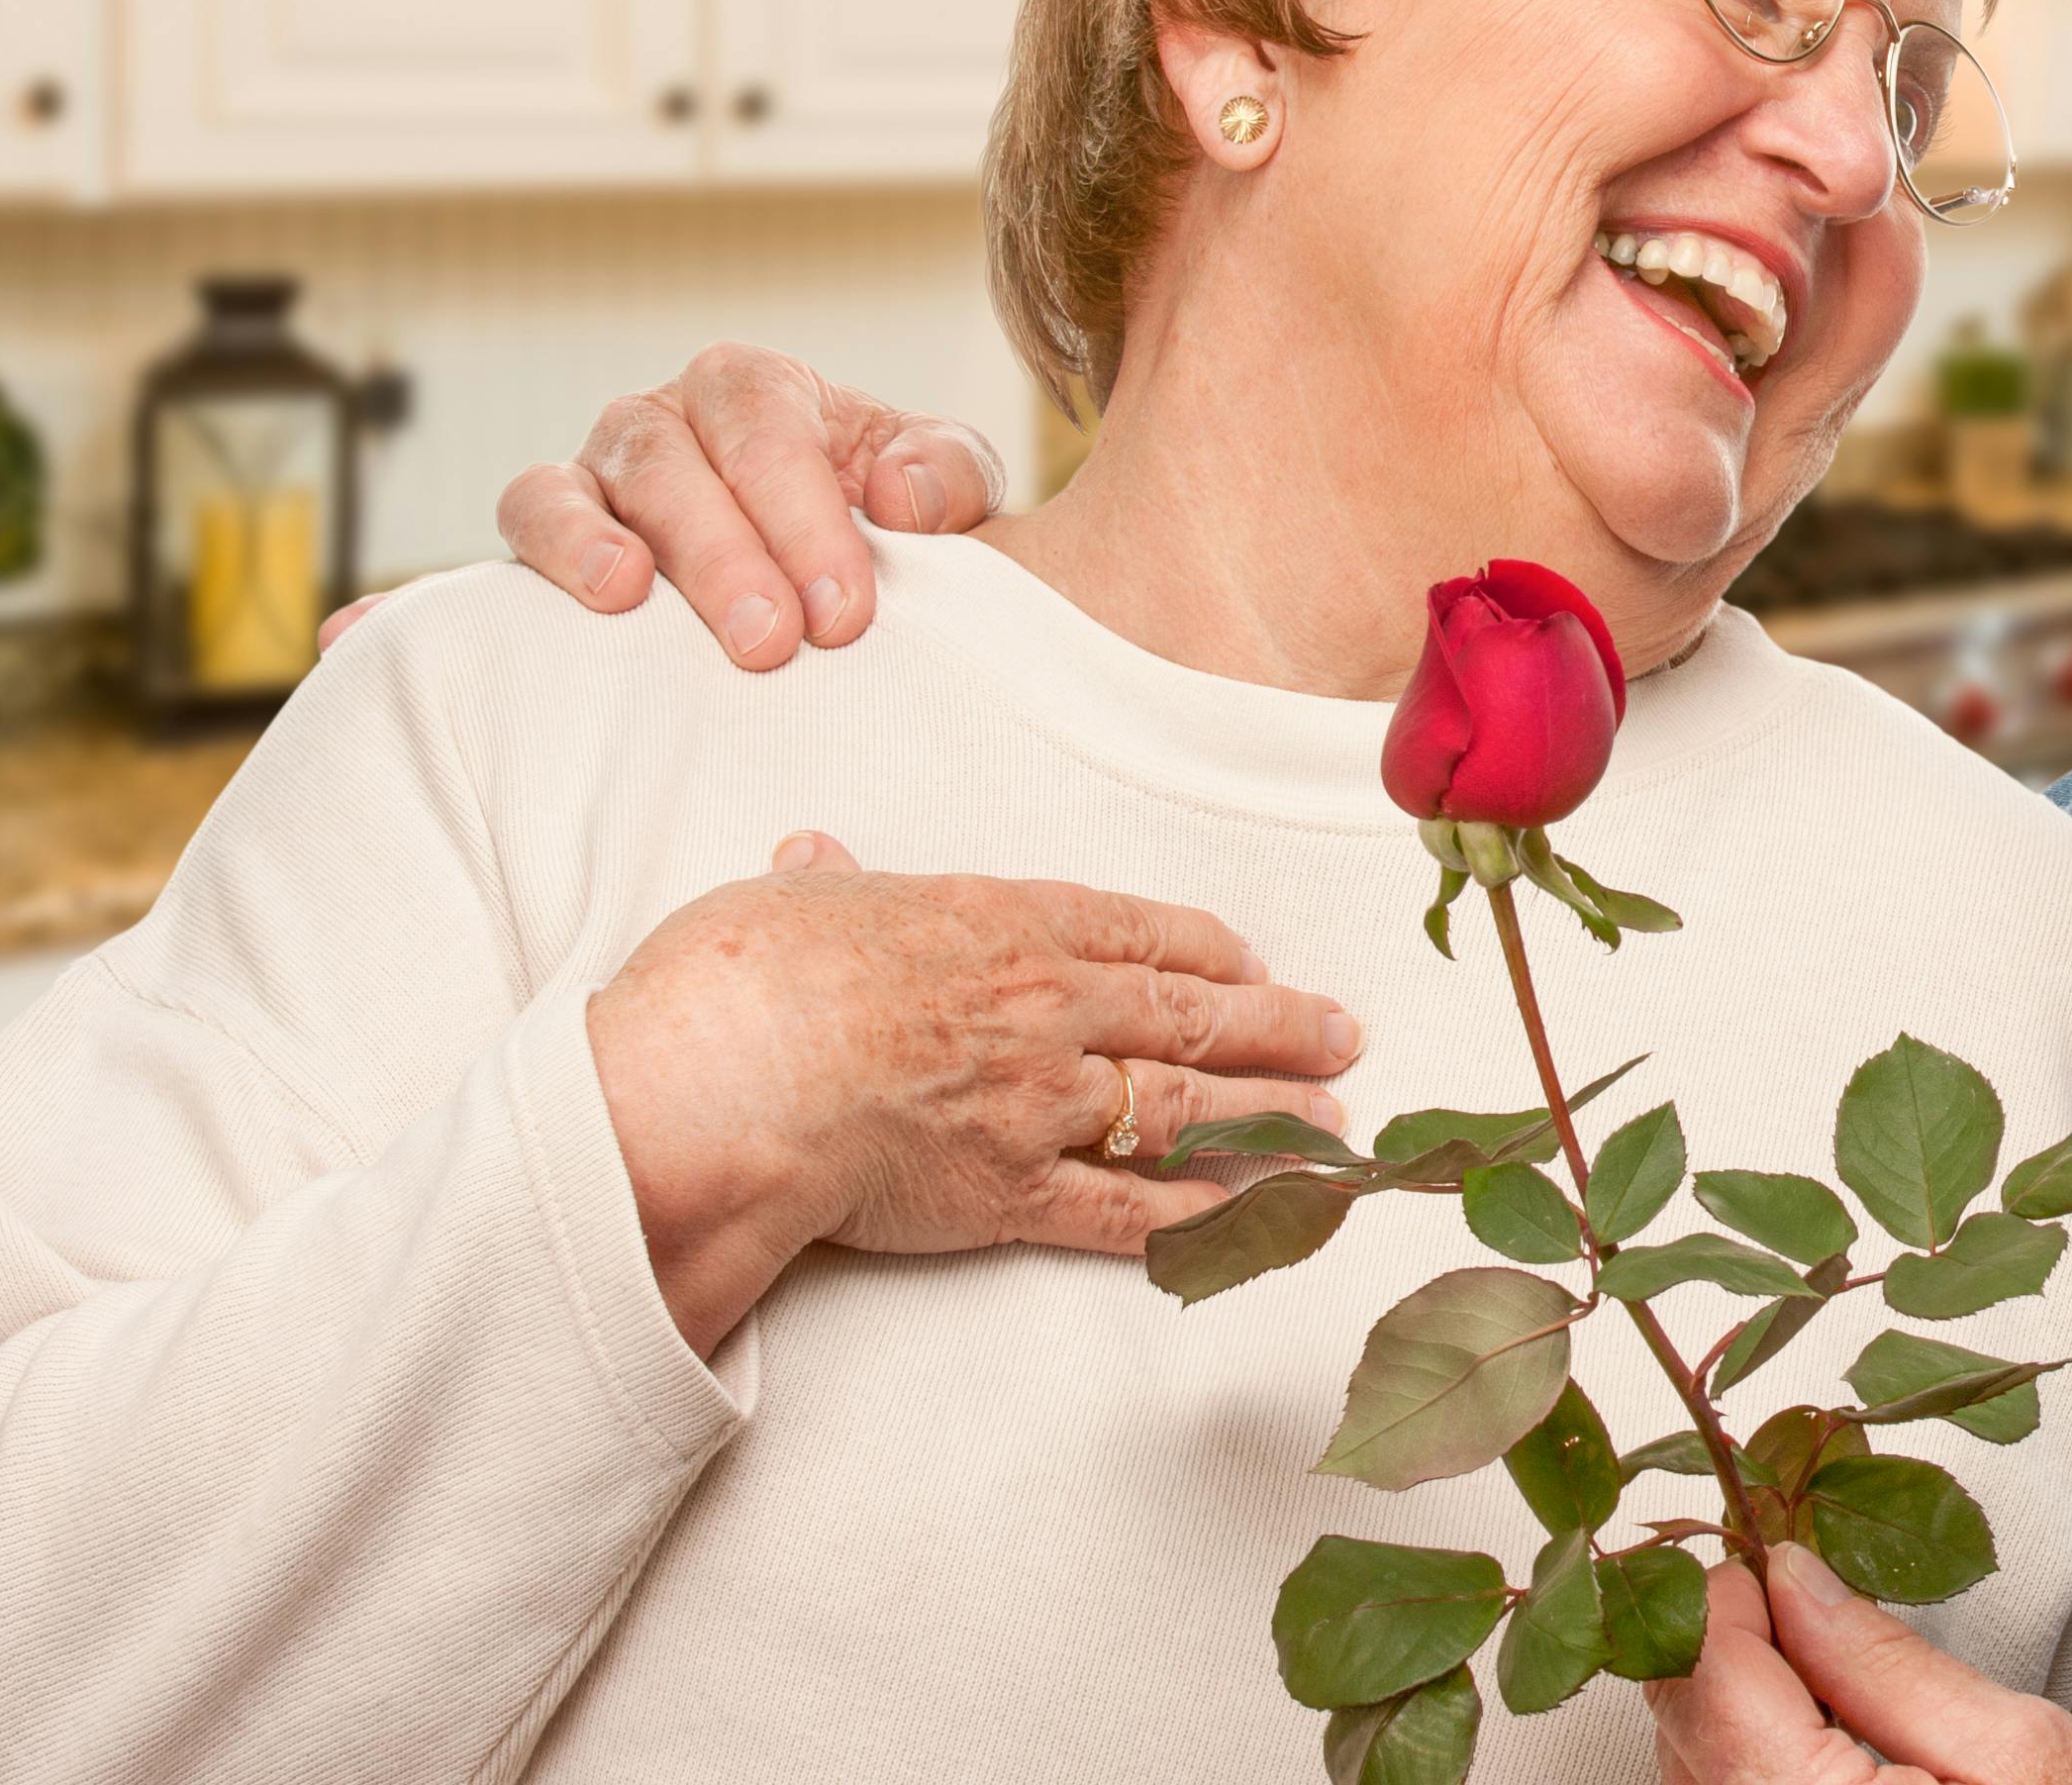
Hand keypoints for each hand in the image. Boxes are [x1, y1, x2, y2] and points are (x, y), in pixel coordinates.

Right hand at [328, 343, 1006, 667]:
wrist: (846, 581)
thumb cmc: (895, 527)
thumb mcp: (943, 492)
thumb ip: (946, 475)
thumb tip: (902, 493)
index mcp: (750, 393)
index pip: (764, 430)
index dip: (804, 514)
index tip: (846, 613)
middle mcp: (652, 431)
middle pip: (663, 468)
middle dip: (717, 552)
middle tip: (769, 643)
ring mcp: (582, 498)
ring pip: (552, 500)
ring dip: (577, 550)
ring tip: (619, 603)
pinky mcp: (536, 575)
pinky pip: (454, 586)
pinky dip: (403, 609)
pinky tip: (358, 640)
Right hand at [588, 831, 1362, 1356]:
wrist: (725, 1084)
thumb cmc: (741, 985)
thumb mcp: (789, 905)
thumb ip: (823, 888)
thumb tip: (813, 857)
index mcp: (1001, 924)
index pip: (1135, 932)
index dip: (1204, 949)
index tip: (1250, 960)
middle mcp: (1049, 1007)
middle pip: (1193, 1014)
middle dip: (1281, 1026)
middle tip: (1346, 1035)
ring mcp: (1043, 1102)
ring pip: (1188, 1107)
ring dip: (1274, 1118)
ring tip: (1337, 1125)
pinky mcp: (1016, 1195)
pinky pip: (1132, 1209)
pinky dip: (1203, 1214)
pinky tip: (1256, 1213)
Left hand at [1651, 1548, 2071, 1784]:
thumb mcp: (2016, 1755)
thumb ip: (1889, 1665)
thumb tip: (1798, 1579)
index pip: (1706, 1677)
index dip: (1731, 1597)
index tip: (1775, 1563)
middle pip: (1678, 1724)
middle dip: (1725, 1645)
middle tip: (1799, 1604)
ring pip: (1684, 1771)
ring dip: (1729, 1707)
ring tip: (1819, 1683)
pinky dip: (1744, 1767)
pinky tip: (1814, 1753)